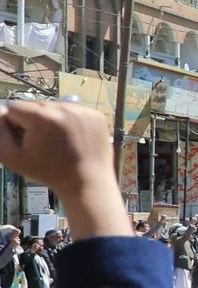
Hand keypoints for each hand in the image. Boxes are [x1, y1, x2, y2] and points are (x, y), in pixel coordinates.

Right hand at [0, 102, 128, 238]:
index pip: (14, 107)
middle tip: (42, 142)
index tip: (24, 140)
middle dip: (32, 120)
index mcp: (42, 117)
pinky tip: (71, 138)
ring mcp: (82, 110)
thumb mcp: (11, 157)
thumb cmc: (47, 172)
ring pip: (54, 106)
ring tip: (57, 141)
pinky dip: (69, 121)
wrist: (87, 182)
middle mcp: (64, 108)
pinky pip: (73, 110)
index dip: (14, 125)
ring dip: (51, 119)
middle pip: (35, 105)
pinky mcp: (95, 114)